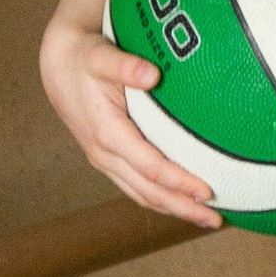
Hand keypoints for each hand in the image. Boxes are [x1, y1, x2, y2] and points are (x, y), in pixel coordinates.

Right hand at [39, 19, 223, 228]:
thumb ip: (125, 66)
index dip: (178, 182)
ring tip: (207, 220)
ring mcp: (105, 161)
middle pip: (148, 191)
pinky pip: (136, 188)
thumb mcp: (101, 56)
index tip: (207, 190)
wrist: (59, 67)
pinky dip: (161, 200)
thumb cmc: (85, 59)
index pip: (149, 167)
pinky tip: (183, 204)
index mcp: (107, 132)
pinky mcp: (109, 160)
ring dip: (174, 210)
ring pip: (142, 195)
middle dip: (182, 207)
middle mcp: (104, 154)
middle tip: (216, 220)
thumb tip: (152, 74)